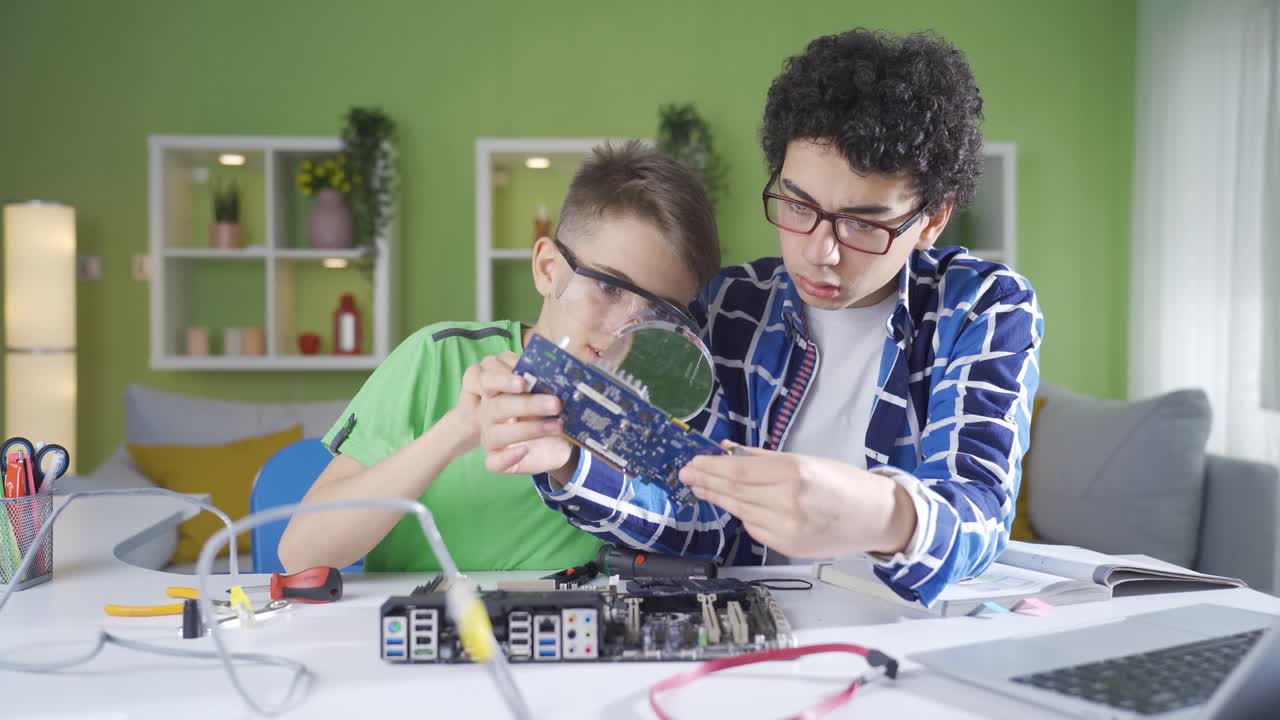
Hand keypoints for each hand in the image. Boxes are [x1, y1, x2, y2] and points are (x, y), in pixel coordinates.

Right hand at [472, 352, 575, 474]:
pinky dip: (508, 457)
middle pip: (497, 406)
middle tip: (556, 403)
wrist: (559, 439)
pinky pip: (494, 462)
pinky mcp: (498, 460)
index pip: (489, 381)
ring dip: (528, 429)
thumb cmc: (549, 410)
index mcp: (498, 391)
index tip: (523, 383)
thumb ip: (545, 383)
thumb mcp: (550, 394)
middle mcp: (490, 414)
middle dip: (528, 404)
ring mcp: (492, 438)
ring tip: (557, 426)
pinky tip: (525, 450)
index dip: (503, 381)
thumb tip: (558, 373)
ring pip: (496, 434)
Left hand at [678, 442, 914, 557]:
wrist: (875, 517)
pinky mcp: (788, 547)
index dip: (711, 467)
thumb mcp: (806, 460)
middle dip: (707, 482)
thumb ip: (764, 458)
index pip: (739, 471)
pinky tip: (732, 506)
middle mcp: (789, 501)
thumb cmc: (843, 483)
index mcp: (795, 472)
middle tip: (686, 474)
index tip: (692, 462)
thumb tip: (727, 451)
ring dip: (718, 499)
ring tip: (700, 488)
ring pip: (740, 512)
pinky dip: (743, 516)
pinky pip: (755, 529)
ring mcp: (788, 528)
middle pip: (735, 491)